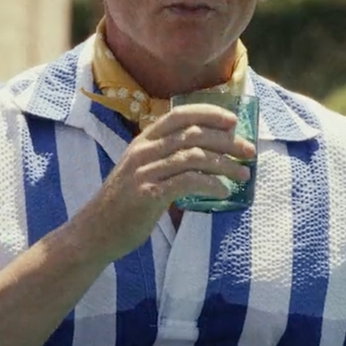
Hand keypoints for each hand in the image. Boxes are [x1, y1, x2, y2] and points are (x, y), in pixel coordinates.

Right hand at [73, 104, 255, 261]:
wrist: (95, 231)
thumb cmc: (124, 203)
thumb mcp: (141, 170)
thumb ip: (165, 158)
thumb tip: (207, 155)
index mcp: (143, 140)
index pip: (179, 115)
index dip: (209, 113)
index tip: (233, 121)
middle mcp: (143, 150)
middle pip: (193, 134)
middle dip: (227, 141)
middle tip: (249, 152)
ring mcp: (144, 171)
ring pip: (193, 156)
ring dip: (224, 164)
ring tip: (243, 175)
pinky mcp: (148, 194)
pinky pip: (187, 182)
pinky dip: (210, 184)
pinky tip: (222, 191)